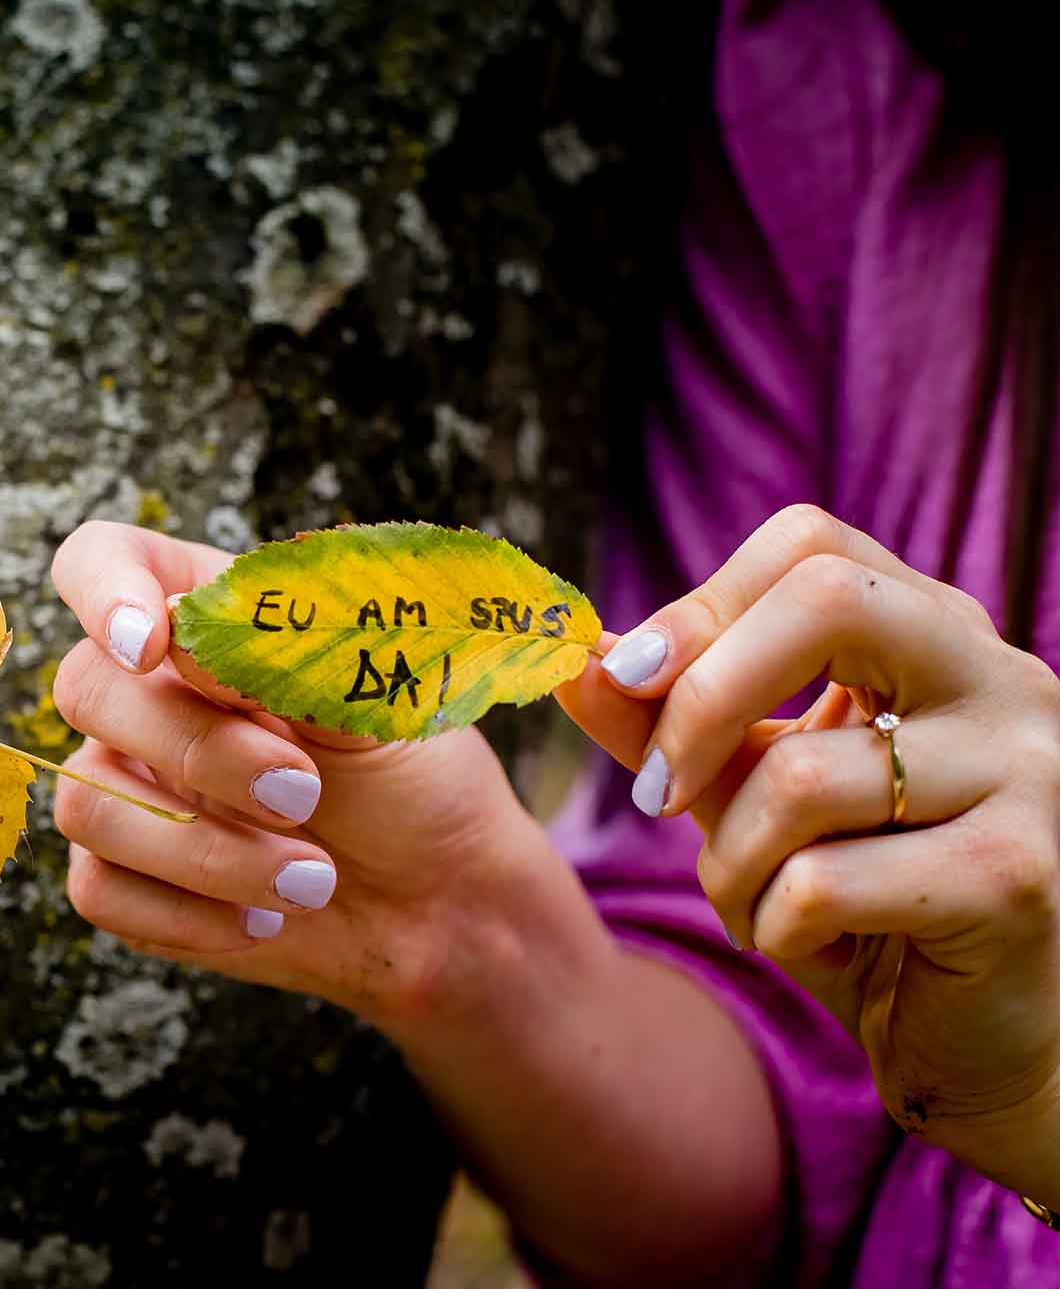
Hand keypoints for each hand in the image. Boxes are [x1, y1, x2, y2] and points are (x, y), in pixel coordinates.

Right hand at [47, 521, 559, 1023]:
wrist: (443, 903)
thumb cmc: (415, 779)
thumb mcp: (379, 699)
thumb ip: (285, 652)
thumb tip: (184, 631)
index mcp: (207, 620)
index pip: (101, 563)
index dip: (103, 592)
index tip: (152, 646)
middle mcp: (151, 695)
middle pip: (87, 688)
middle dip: (198, 750)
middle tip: (303, 791)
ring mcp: (130, 785)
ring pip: (87, 801)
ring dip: (205, 851)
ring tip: (312, 878)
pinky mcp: (126, 875)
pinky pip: (98, 889)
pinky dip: (189, 913)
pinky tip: (265, 918)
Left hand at [565, 504, 1059, 1178]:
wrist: (980, 1044)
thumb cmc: (865, 904)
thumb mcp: (749, 796)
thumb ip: (667, 723)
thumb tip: (575, 659)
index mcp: (938, 638)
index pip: (810, 546)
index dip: (698, 607)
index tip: (627, 679)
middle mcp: (1002, 682)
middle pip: (824, 601)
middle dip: (700, 700)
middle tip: (657, 790)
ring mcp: (1027, 773)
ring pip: (800, 774)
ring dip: (729, 861)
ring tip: (754, 903)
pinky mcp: (1016, 877)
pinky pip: (825, 881)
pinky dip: (778, 927)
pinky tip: (818, 948)